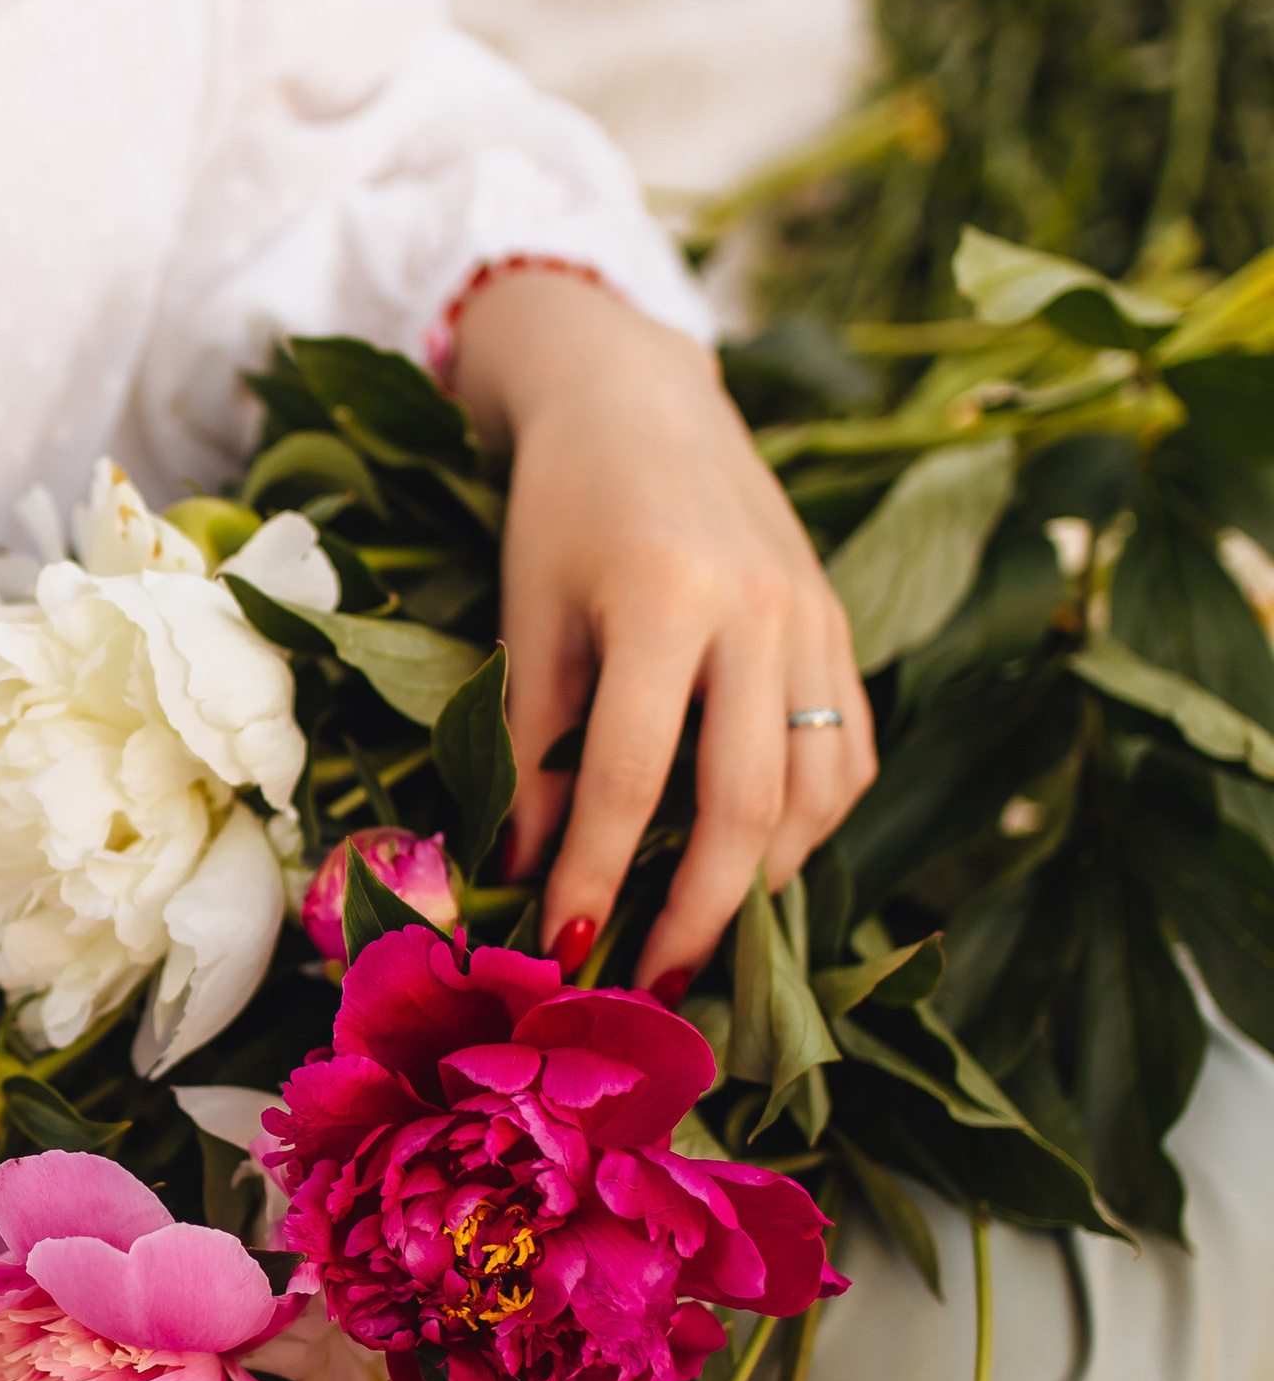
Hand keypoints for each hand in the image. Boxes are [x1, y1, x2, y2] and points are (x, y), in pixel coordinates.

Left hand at [447, 269, 876, 991]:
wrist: (640, 396)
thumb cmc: (561, 507)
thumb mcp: (529, 617)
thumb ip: (532, 745)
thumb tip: (531, 874)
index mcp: (665, 599)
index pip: (628, 779)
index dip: (595, 878)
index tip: (564, 953)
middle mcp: (758, 611)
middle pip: (748, 803)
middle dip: (701, 912)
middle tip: (654, 983)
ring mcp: (814, 617)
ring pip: (819, 788)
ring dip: (765, 879)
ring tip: (704, 932)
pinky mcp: (840, 623)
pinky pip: (850, 753)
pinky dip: (812, 823)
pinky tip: (759, 858)